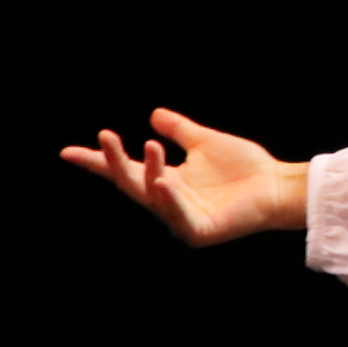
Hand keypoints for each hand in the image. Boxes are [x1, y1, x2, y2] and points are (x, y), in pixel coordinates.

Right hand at [59, 108, 310, 244]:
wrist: (279, 185)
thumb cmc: (246, 167)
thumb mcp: (205, 142)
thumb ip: (179, 131)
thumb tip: (154, 115)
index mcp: (166, 180)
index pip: (125, 171)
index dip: (99, 162)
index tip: (67, 151)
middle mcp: (168, 200)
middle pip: (131, 182)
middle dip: (114, 161)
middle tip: (105, 136)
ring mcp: (182, 218)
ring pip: (153, 195)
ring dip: (149, 171)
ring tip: (150, 147)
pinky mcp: (200, 231)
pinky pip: (178, 216)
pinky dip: (170, 200)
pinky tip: (163, 182)